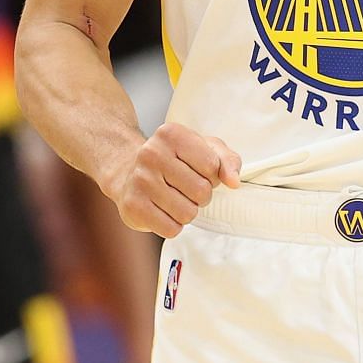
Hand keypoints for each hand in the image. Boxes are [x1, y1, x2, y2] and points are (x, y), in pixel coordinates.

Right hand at [103, 123, 241, 236]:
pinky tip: (162, 210)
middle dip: (201, 195)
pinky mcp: (133, 206)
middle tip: (185, 188)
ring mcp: (140, 180)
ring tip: (174, 198)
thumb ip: (227, 161)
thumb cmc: (175, 161)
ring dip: (187, 211)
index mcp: (172, 134)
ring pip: (188, 213)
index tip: (197, 171)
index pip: (212, 165)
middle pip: (201, 191)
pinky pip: (171, 229)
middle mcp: (151, 153)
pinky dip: (173, 225)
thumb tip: (234, 182)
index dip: (212, 175)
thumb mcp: (204, 149)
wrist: (128, 172)